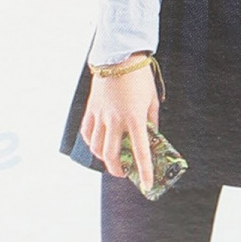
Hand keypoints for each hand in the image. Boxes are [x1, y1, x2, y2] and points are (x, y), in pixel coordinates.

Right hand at [81, 60, 159, 182]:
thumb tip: (151, 137)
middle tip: (125, 173)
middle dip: (118, 170)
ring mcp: (101, 116)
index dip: (144, 171)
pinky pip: (88, 134)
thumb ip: (152, 122)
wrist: (118, 56)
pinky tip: (99, 145)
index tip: (147, 185)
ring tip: (113, 159)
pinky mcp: (91, 110)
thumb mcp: (152, 100)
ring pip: (98, 148)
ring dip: (105, 159)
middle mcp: (116, 120)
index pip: (140, 152)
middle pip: (112, 156)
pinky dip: (93, 144)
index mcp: (135, 119)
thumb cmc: (138, 77)